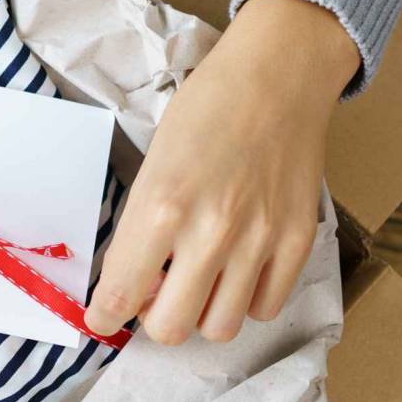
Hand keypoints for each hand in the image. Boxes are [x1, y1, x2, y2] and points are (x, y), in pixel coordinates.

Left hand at [86, 0, 358, 344]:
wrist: (279, 73)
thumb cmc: (207, 108)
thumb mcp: (153, 162)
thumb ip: (141, 227)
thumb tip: (132, 286)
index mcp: (162, 205)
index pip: (120, 294)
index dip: (105, 317)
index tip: (103, 319)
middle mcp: (210, 231)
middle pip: (170, 328)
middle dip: (155, 318)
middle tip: (157, 293)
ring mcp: (259, 240)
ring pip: (220, 328)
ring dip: (203, 312)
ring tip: (202, 281)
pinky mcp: (298, 240)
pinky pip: (264, 308)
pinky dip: (246, 300)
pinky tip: (239, 270)